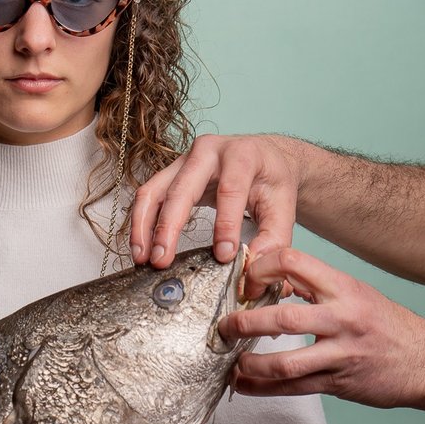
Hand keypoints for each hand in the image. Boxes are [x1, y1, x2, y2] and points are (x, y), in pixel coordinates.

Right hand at [129, 134, 300, 279]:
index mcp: (241, 155)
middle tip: (163, 260)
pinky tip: (141, 247)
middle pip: (182, 188)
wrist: (264, 157)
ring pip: (154, 190)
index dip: (226, 224)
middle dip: (169, 227)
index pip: (231, 190)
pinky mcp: (171, 173)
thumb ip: (273, 239)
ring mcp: (184, 160)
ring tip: (143, 258)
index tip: (225, 256)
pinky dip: (141, 223)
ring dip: (144, 226)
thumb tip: (253, 271)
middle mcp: (208, 151)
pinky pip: (149, 196)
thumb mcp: (283, 205)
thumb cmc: (271, 179)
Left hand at [219, 248, 424, 408]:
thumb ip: (317, 287)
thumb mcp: (356, 291)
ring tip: (233, 361)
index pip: (294, 263)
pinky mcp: (339, 383)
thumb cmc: (388, 323)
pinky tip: (245, 385)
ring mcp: (340, 354)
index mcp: (343, 288)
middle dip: (245, 322)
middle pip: (283, 318)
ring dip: (252, 364)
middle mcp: (341, 319)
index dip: (263, 267)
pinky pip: (295, 388)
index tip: (247, 280)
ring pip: (286, 363)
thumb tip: (275, 283)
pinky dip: (264, 388)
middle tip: (225, 325)